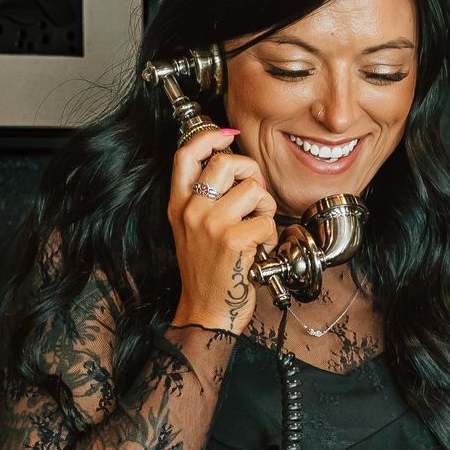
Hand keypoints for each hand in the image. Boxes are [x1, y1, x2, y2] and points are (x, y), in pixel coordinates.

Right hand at [168, 127, 278, 334]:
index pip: (185, 155)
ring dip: (265, 207)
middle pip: (226, 162)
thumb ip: (203, 200)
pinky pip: (265, 220)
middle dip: (250, 171)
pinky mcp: (233, 240)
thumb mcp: (191, 231)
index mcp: (179, 206)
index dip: (209, 137)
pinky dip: (270, 234)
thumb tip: (233, 167)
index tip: (227, 135)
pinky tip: (259, 248)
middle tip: (255, 193)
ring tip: (258, 227)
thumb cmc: (206, 274)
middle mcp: (191, 211)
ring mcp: (211, 224)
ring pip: (252, 189)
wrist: (206, 313)